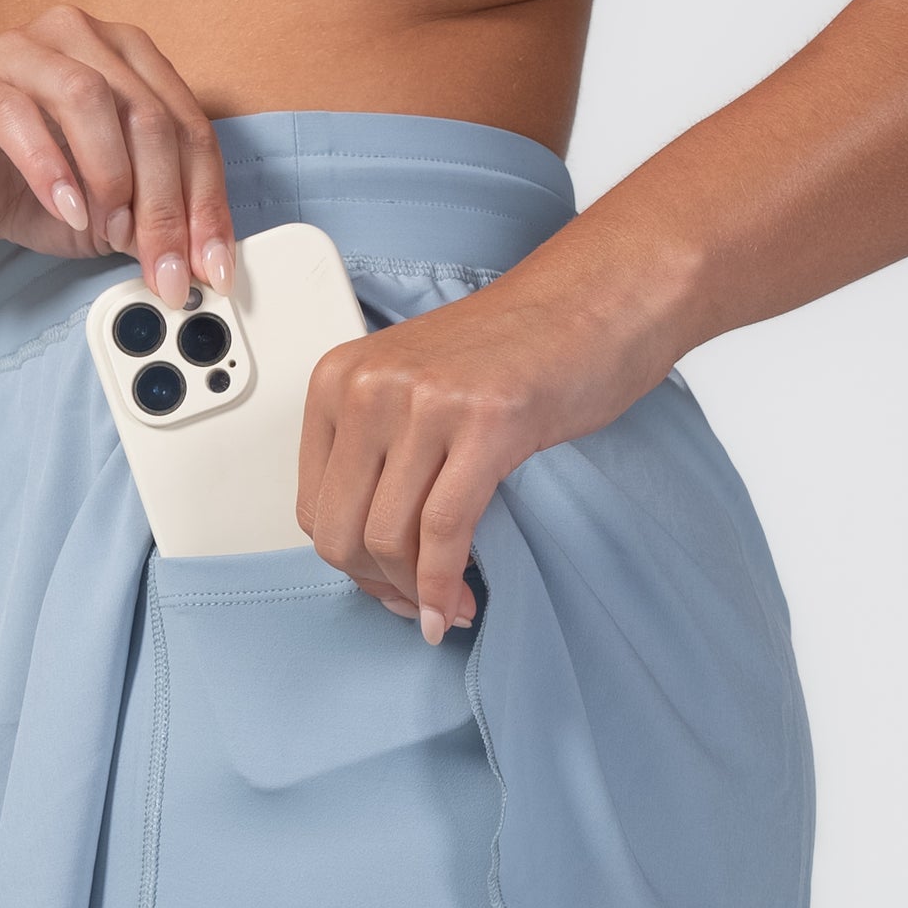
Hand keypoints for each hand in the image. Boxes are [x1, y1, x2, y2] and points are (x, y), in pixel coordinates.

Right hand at [0, 4, 235, 304]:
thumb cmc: (31, 191)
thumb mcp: (111, 216)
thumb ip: (152, 224)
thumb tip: (197, 260)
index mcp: (131, 61)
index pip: (191, 130)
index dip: (208, 204)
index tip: (213, 266)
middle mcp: (82, 39)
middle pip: (149, 117)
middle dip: (166, 207)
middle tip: (164, 268)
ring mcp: (23, 51)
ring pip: (91, 100)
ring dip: (112, 179)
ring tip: (109, 233)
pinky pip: (19, 116)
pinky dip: (52, 170)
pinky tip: (65, 211)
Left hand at [296, 260, 678, 641]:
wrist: (596, 300)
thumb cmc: (519, 350)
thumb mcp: (419, 394)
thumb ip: (383, 457)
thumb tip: (370, 555)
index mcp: (340, 378)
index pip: (312, 505)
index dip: (348, 563)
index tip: (384, 585)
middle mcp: (369, 386)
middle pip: (340, 530)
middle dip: (379, 586)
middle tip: (415, 607)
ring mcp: (424, 403)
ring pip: (387, 539)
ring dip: (417, 593)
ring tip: (447, 608)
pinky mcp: (483, 422)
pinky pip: (444, 531)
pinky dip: (445, 584)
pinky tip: (458, 602)